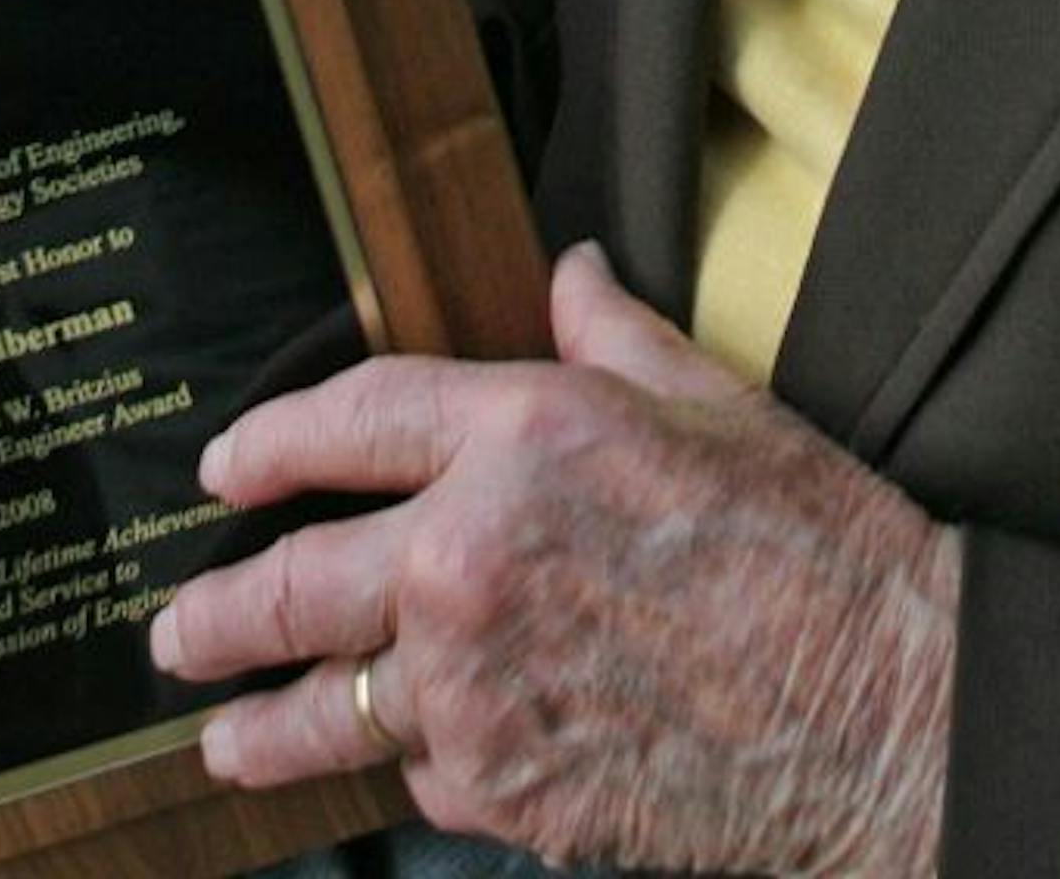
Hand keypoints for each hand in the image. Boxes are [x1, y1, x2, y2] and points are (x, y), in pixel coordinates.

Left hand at [150, 240, 959, 875]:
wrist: (881, 706)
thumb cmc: (813, 545)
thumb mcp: (715, 400)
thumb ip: (614, 335)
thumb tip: (571, 271)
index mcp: (526, 434)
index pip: (354, 418)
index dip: (273, 439)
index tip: (223, 466)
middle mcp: (474, 554)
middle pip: (300, 579)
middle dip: (222, 609)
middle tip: (178, 626)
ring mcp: (476, 682)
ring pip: (326, 706)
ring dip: (260, 722)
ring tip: (221, 734)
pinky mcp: (503, 787)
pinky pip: (417, 772)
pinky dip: (404, 767)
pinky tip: (394, 769)